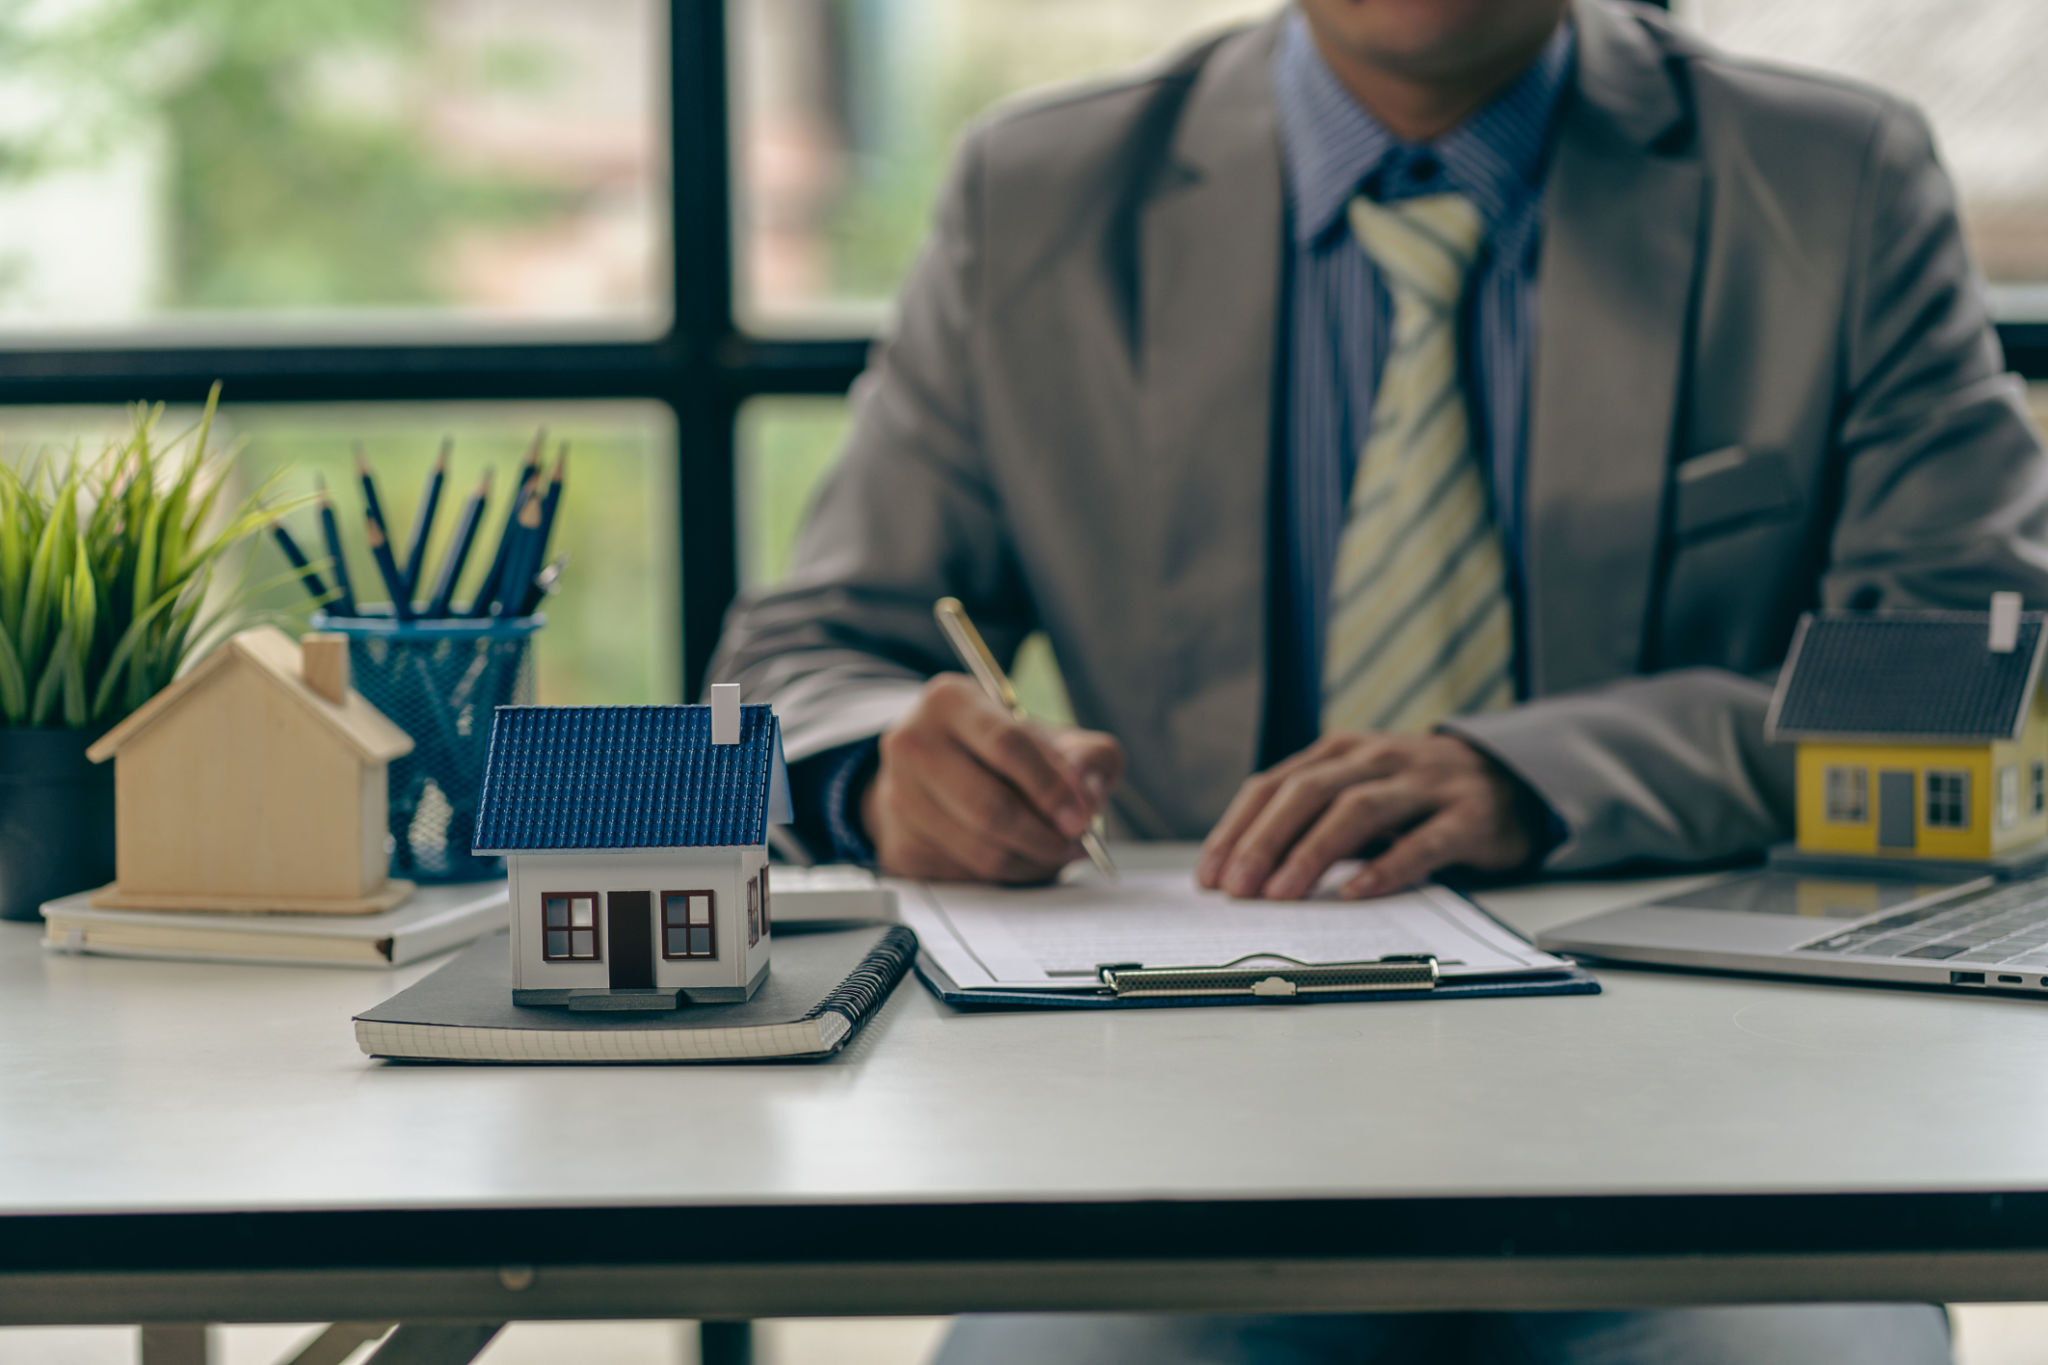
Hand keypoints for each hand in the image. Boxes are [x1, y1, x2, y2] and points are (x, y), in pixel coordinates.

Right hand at [860, 673, 1124, 883]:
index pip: (1007, 744)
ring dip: (1032, 861)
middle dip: (1044, 835)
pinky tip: (1022, 857)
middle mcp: (912, 743)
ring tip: (1058, 852)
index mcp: (950, 701)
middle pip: (989, 807)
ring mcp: (898, 797)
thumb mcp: (1052, 738)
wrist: (941, 773)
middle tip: (1077, 844)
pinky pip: (967, 876)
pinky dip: (1007, 875)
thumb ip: (1088, 756)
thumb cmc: (1004, 752)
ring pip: (980, 850)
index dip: (1051, 787)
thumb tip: (1087, 794)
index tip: (1082, 817)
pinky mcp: (900, 845)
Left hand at [1196, 732, 1546, 900]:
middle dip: (1264, 841)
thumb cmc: (1415, 797)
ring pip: (1358, 810)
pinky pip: (1423, 841)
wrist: (1510, 780)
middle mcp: (1377, 758)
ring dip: (1312, 852)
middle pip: (1308, 792)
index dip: (1237, 829)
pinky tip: (1356, 892)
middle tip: (1236, 889)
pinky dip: (1386, 867)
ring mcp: (1425, 784)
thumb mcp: (1357, 792)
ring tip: (1281, 894)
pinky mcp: (1468, 815)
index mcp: (1340, 751)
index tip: (1210, 876)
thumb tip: (1240, 871)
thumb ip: (1308, 819)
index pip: (1273, 784)